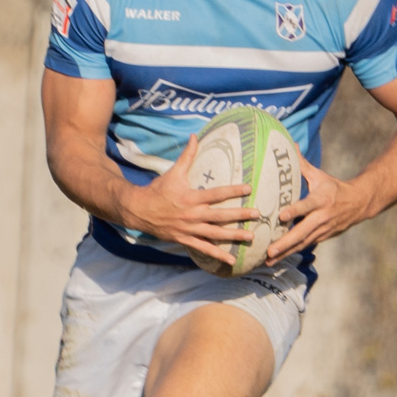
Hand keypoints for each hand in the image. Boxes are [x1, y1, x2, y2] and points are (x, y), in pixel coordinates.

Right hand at [118, 135, 257, 266]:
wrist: (139, 210)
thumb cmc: (158, 190)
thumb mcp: (173, 172)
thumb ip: (187, 156)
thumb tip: (195, 136)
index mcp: (191, 198)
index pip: (216, 194)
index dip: (233, 191)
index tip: (249, 188)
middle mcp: (192, 215)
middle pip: (220, 216)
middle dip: (240, 215)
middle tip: (257, 214)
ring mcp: (189, 229)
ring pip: (215, 234)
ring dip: (234, 236)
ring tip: (251, 237)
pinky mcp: (185, 239)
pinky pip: (204, 248)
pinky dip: (217, 255)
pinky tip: (230, 260)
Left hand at [267, 159, 374, 262]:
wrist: (358, 204)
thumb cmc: (334, 187)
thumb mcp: (319, 175)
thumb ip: (302, 164)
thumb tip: (291, 145)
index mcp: (321, 199)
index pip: (307, 206)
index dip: (295, 211)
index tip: (282, 216)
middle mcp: (322, 217)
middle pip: (302, 232)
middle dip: (286, 242)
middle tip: (270, 250)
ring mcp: (323, 230)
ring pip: (302, 243)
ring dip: (286, 253)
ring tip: (268, 260)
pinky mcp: (322, 237)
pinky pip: (304, 246)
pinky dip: (291, 253)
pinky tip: (277, 259)